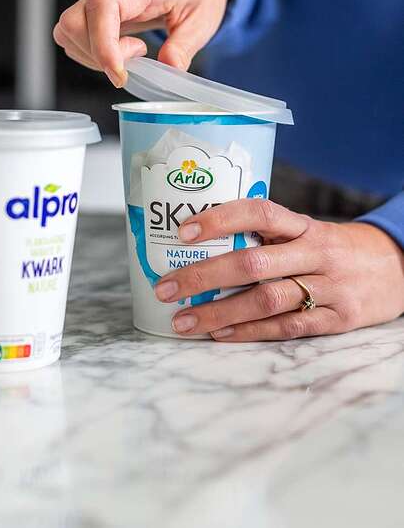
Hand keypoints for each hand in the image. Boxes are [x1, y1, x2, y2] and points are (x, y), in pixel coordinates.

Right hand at [53, 0, 230, 86]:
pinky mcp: (99, 12)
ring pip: (68, 29)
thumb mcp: (204, 19)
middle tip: (130, 62)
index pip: (103, 6)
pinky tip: (117, 53)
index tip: (118, 72)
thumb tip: (170, 67)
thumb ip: (185, 45)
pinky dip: (88, 52)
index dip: (103, 44)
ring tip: (125, 57)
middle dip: (95, 54)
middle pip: (73, 20)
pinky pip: (74, 33)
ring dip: (90, 55)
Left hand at [154, 199, 403, 340]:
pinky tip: (220, 334)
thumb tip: (203, 244)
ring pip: (266, 300)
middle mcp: (315, 253)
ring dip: (218, 312)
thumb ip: (267, 236)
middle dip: (203, 276)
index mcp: (303, 225)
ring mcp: (328, 287)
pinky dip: (249, 332)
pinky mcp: (337, 319)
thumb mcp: (307, 232)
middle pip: (253, 263)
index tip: (183, 230)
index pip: (259, 212)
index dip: (220, 219)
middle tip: (166, 287)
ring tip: (183, 321)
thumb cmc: (335, 249)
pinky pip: (287, 328)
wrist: (398, 268)